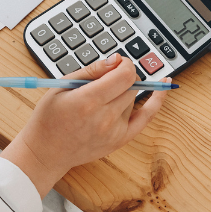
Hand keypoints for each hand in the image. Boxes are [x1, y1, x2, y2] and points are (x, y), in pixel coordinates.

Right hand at [0, 54, 167, 196]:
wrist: (46, 152)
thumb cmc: (48, 118)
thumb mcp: (61, 86)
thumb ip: (91, 71)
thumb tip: (115, 59)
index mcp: (89, 101)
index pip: (124, 75)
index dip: (123, 63)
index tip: (116, 62)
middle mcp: (105, 117)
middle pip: (130, 85)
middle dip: (123, 75)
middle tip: (107, 76)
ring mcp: (115, 131)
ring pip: (133, 99)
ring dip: (124, 91)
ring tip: (104, 95)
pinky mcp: (120, 140)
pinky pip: (146, 118)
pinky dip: (157, 101)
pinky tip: (164, 86)